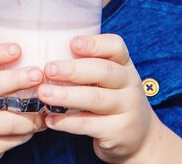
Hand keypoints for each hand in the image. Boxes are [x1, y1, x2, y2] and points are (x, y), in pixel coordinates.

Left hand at [38, 34, 162, 162]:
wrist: (139, 137)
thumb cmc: (111, 98)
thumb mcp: (107, 79)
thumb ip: (84, 66)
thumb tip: (43, 54)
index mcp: (124, 64)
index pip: (115, 46)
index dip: (94, 44)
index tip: (72, 43)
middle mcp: (129, 83)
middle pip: (104, 71)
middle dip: (73, 70)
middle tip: (48, 70)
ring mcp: (127, 108)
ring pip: (95, 99)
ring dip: (66, 96)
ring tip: (43, 94)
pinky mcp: (119, 131)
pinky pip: (90, 125)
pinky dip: (67, 122)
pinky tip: (50, 119)